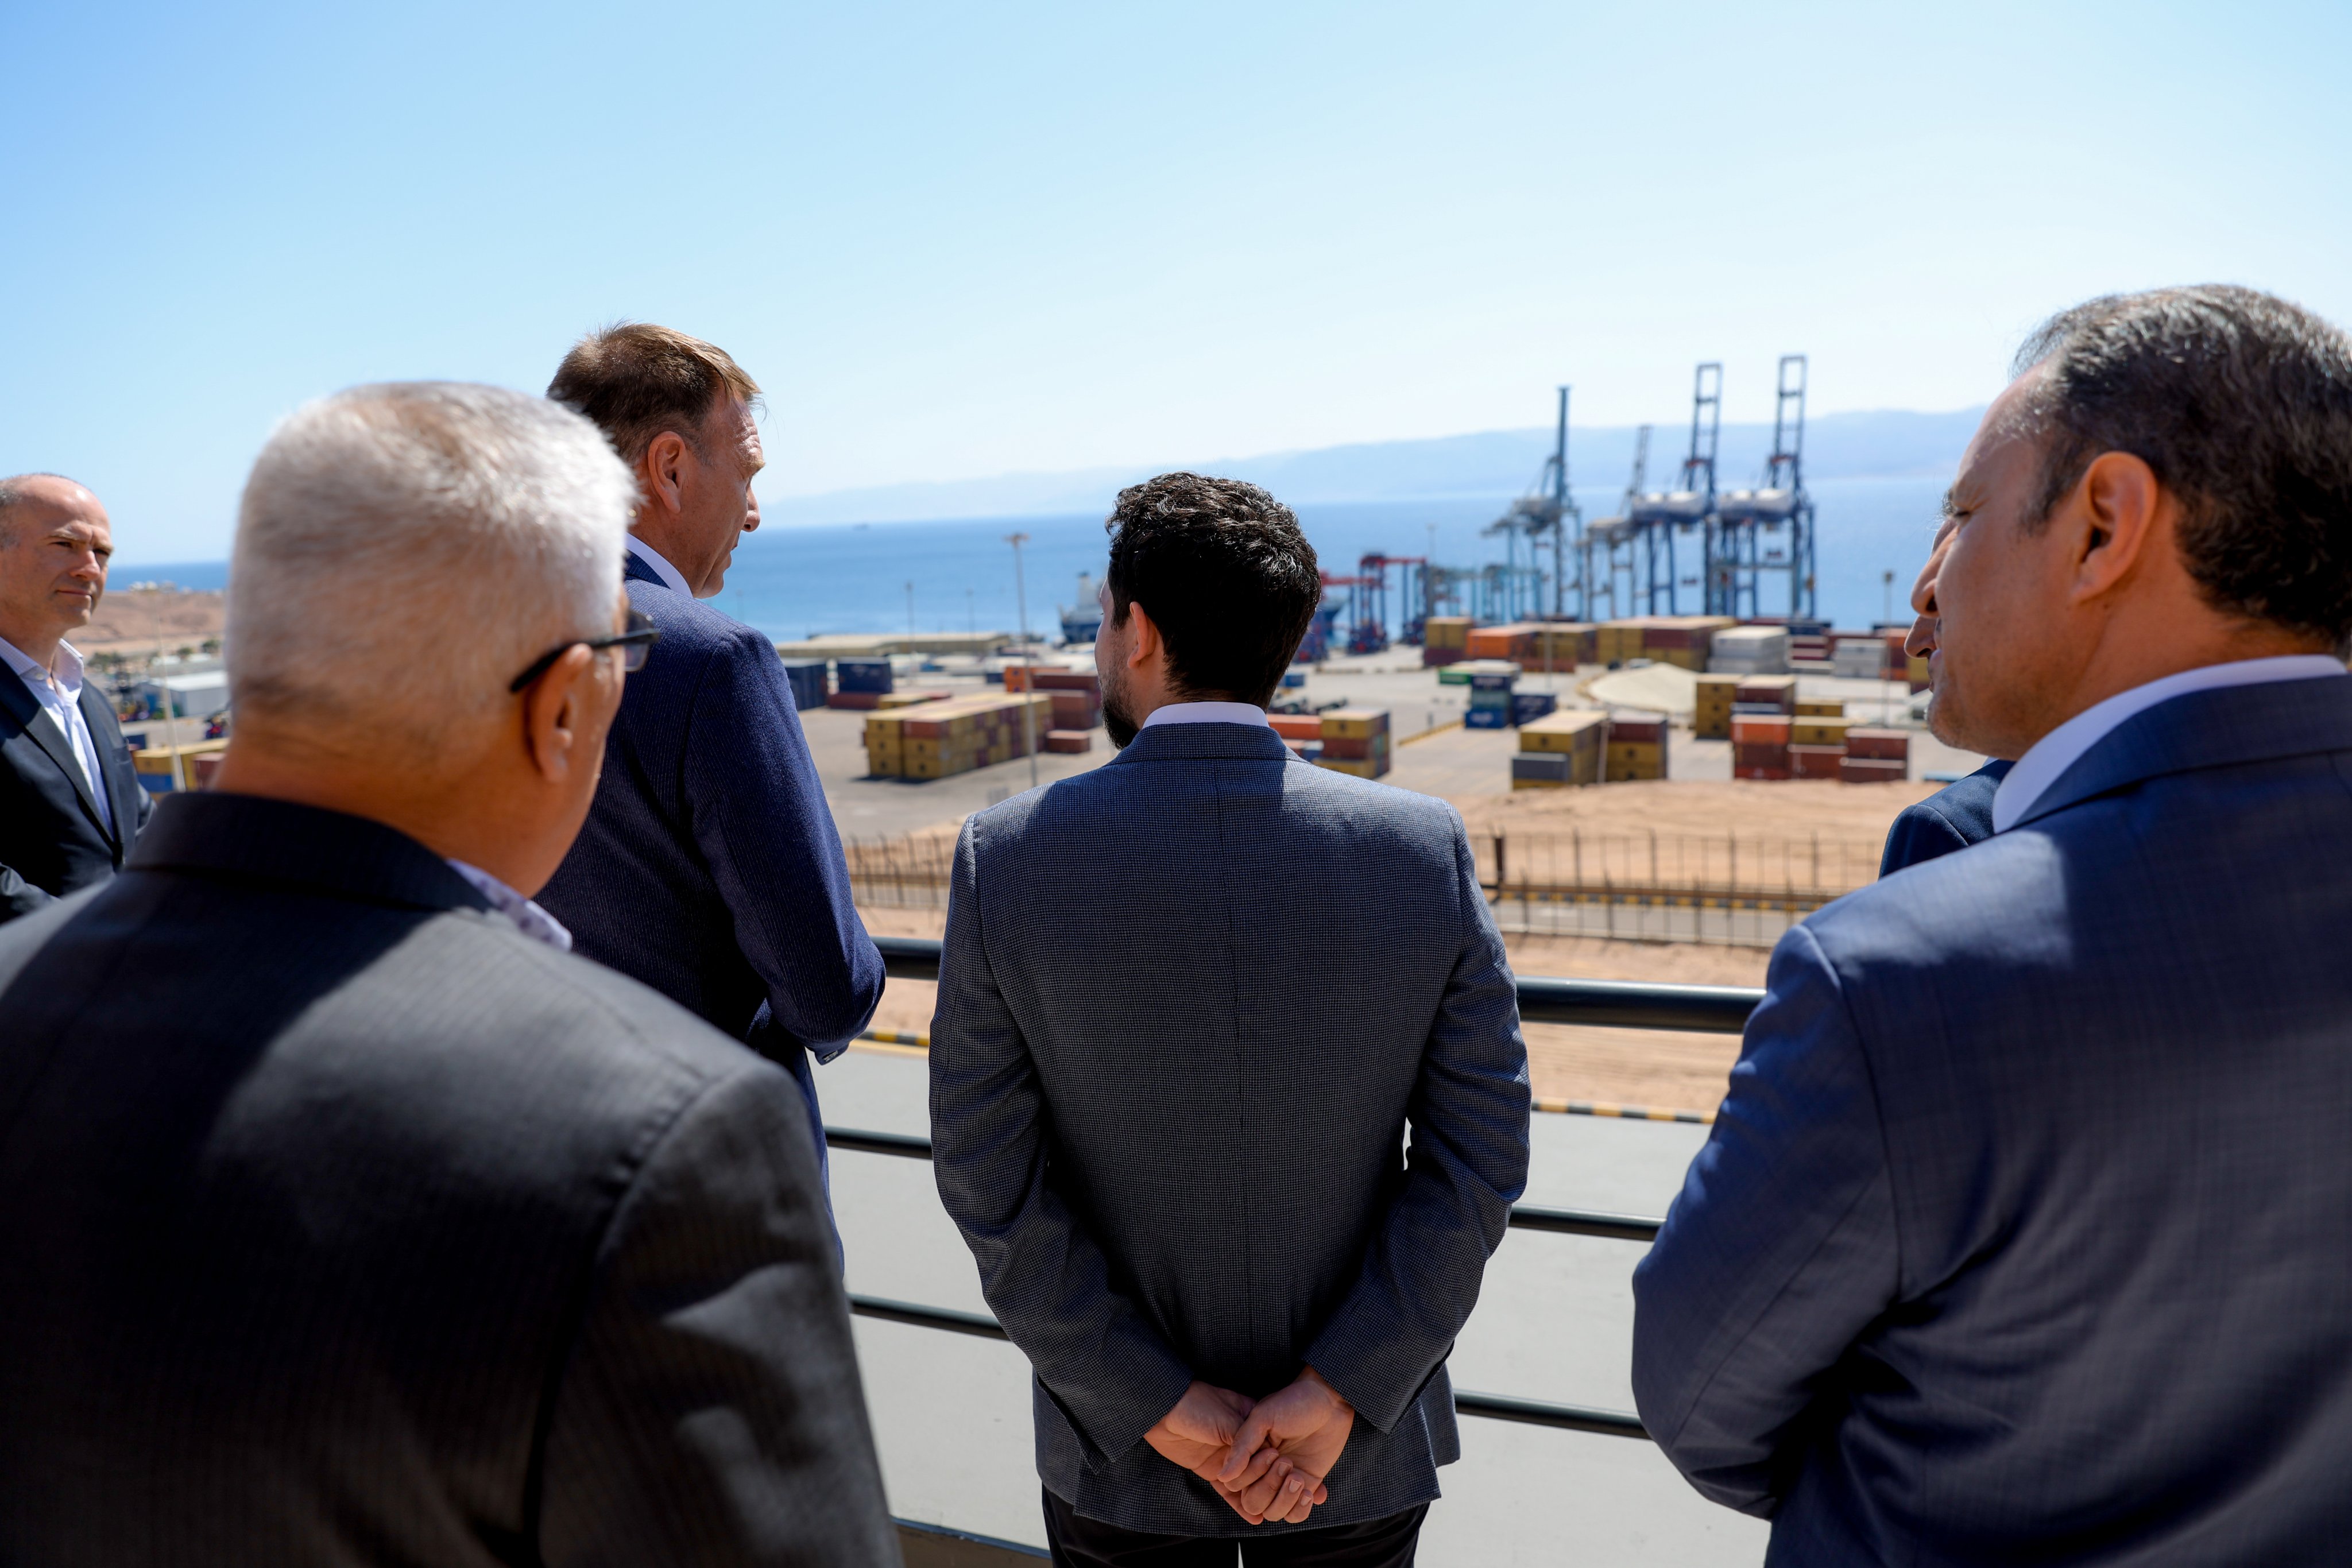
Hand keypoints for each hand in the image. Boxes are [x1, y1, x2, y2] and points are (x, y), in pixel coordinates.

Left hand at [1143, 1382, 1267, 1523]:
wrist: (1161, 1411)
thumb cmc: (1196, 1405)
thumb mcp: (1226, 1420)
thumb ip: (1245, 1441)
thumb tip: (1269, 1459)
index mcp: (1250, 1422)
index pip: (1269, 1447)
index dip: (1276, 1462)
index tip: (1287, 1474)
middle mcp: (1241, 1443)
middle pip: (1260, 1468)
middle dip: (1269, 1483)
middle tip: (1278, 1496)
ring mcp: (1226, 1459)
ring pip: (1245, 1483)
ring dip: (1257, 1497)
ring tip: (1272, 1513)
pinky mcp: (1211, 1471)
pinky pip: (1228, 1492)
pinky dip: (1239, 1505)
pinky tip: (1254, 1519)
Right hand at [1218, 1367, 1352, 1525]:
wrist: (1328, 1400)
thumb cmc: (1292, 1402)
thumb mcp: (1263, 1418)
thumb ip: (1242, 1447)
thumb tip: (1223, 1477)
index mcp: (1248, 1455)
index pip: (1236, 1485)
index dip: (1252, 1476)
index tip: (1273, 1451)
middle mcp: (1263, 1472)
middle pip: (1254, 1504)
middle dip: (1269, 1487)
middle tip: (1287, 1461)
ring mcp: (1284, 1481)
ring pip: (1274, 1513)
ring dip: (1285, 1500)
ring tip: (1299, 1477)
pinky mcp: (1306, 1486)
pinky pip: (1296, 1514)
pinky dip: (1301, 1508)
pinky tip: (1310, 1491)